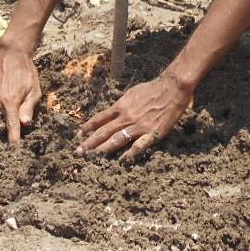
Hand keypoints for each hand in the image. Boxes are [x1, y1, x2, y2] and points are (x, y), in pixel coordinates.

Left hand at [77, 72, 191, 159]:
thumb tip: (111, 113)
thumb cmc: (151, 90)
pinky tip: (122, 161)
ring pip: (116, 140)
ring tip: (92, 158)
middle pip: (104, 131)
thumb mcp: (131, 94)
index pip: (100, 119)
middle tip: (78, 152)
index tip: (78, 136)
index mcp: (121, 106)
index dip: (88, 128)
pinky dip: (130, 153)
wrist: (171, 89)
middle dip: (90, 142)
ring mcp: (138, 126)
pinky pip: (139, 145)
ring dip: (103, 150)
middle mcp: (126, 117)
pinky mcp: (151, 133)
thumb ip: (121, 105)